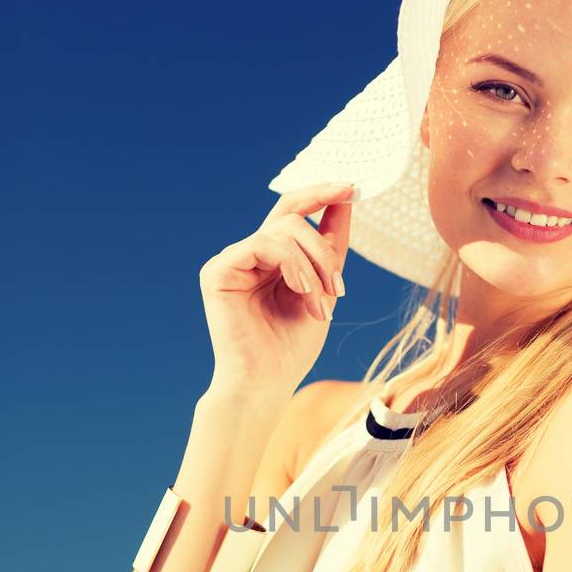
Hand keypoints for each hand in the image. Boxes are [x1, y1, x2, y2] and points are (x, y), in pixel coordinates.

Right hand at [197, 181, 354, 394]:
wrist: (266, 384)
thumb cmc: (291, 347)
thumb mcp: (323, 289)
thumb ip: (330, 246)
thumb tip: (346, 196)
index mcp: (269, 259)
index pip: (292, 211)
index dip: (321, 194)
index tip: (353, 187)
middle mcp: (247, 255)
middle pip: (291, 217)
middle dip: (323, 248)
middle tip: (339, 286)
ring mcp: (230, 261)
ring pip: (283, 230)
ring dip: (313, 265)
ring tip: (322, 302)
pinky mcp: (218, 271)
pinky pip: (263, 244)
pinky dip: (293, 266)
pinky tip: (303, 293)